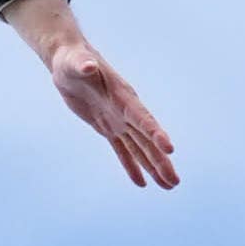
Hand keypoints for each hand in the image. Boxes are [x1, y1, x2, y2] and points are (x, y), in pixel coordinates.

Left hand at [46, 37, 180, 188]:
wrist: (69, 62)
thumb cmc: (72, 59)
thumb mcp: (75, 61)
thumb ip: (83, 64)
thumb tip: (88, 65)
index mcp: (122, 96)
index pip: (142, 117)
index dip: (155, 133)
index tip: (169, 149)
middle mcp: (125, 110)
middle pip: (147, 140)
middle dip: (160, 160)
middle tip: (175, 182)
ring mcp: (117, 119)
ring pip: (139, 148)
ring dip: (153, 166)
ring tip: (169, 186)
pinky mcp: (106, 126)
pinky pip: (121, 150)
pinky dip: (131, 166)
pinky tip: (141, 183)